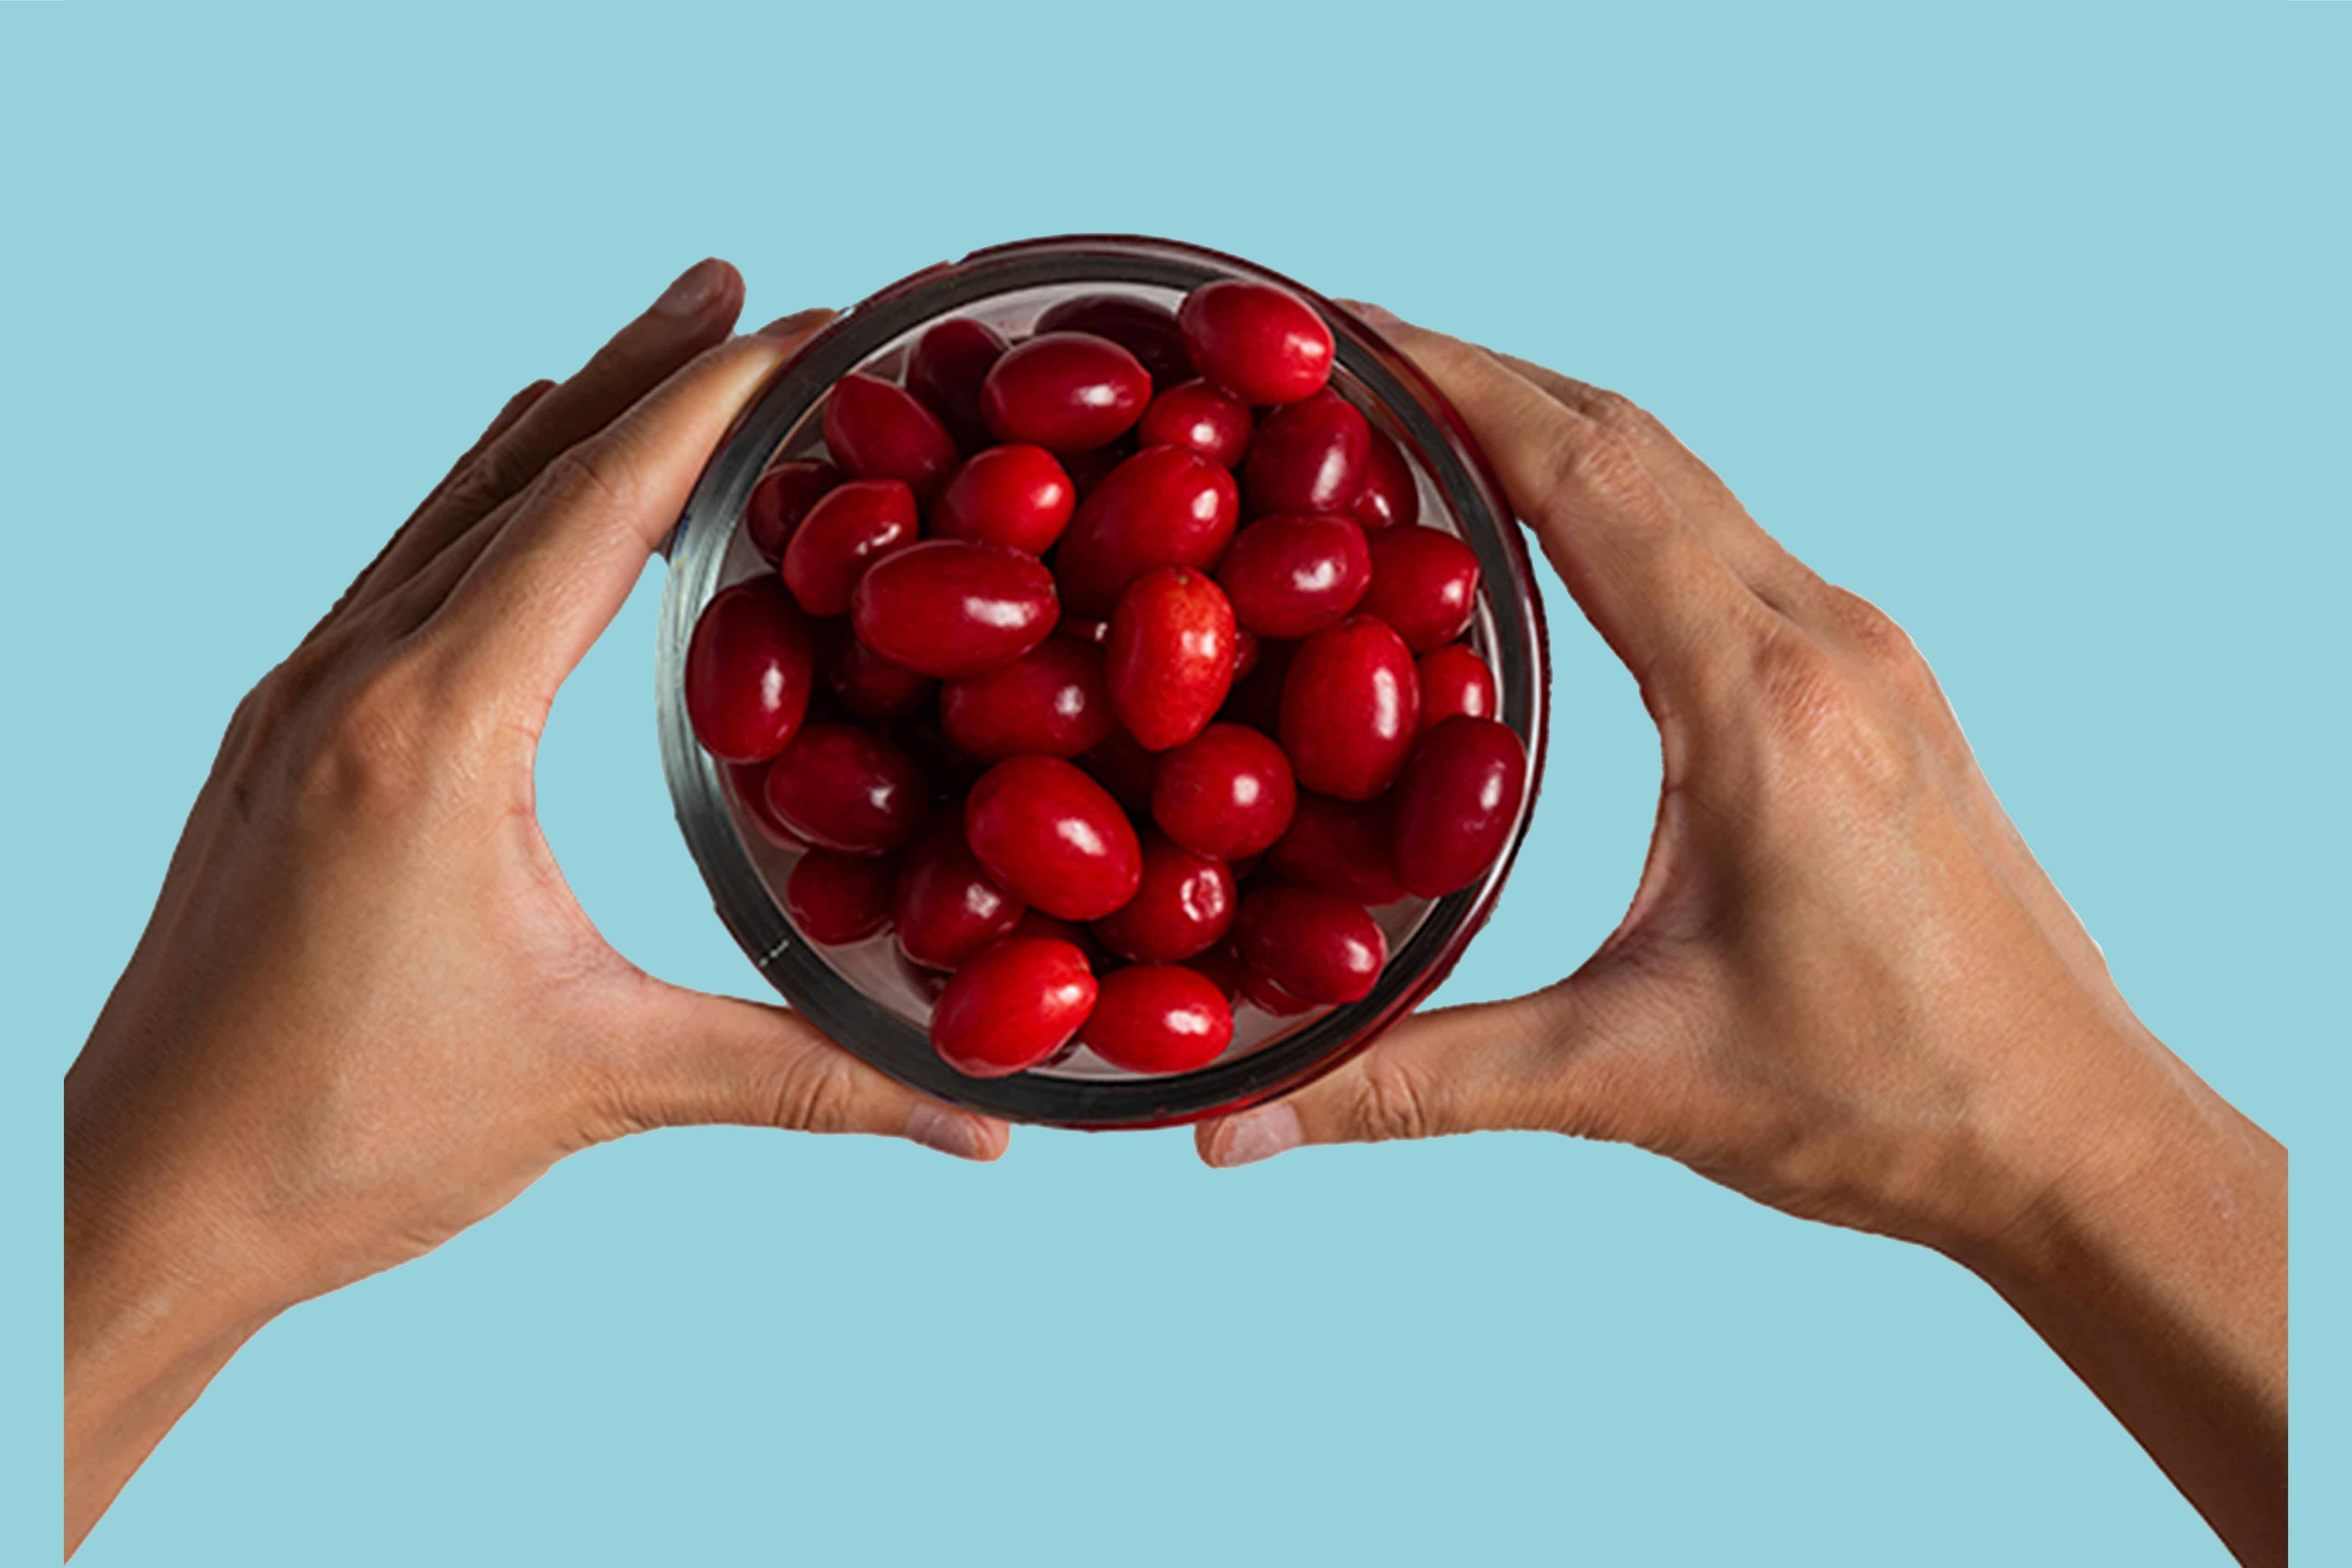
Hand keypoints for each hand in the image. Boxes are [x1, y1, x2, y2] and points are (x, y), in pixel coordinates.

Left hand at [65, 261, 1007, 1551]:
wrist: (144, 1198)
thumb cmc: (344, 1137)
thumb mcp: (597, 1081)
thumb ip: (800, 1074)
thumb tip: (981, 1122)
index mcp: (434, 726)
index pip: (595, 510)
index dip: (710, 405)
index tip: (804, 327)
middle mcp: (356, 676)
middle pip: (523, 470)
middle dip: (647, 371)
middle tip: (745, 291)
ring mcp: (305, 696)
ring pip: (453, 507)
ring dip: (564, 422)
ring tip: (655, 351)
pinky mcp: (287, 737)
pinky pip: (404, 568)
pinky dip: (488, 499)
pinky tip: (521, 489)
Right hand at [1196, 307, 2284, 1565]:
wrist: (2074, 1138)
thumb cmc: (1885, 1100)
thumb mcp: (1627, 1079)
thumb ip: (1419, 1084)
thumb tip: (1235, 1125)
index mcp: (1760, 698)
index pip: (1587, 474)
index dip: (1455, 384)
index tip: (1341, 334)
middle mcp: (1824, 639)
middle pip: (1634, 441)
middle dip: (1482, 381)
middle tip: (1342, 366)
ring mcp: (1865, 653)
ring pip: (1687, 481)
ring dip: (1555, 437)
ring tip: (1423, 433)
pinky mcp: (1878, 688)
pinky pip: (1727, 542)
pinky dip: (1621, 506)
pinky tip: (1550, 546)